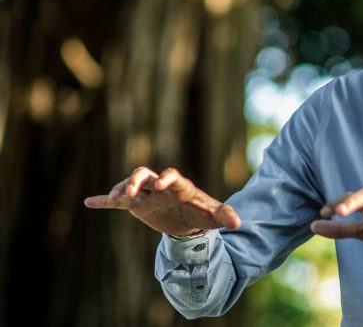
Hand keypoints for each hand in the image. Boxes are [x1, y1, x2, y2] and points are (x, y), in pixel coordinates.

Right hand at [84, 166, 240, 235]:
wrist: (188, 221)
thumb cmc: (202, 214)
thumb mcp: (213, 216)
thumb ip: (225, 216)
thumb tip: (238, 223)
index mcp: (179, 186)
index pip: (171, 175)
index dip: (166, 178)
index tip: (161, 184)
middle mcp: (160, 186)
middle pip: (145, 174)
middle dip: (138, 179)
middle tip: (133, 190)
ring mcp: (146, 195)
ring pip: (130, 184)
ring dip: (122, 189)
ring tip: (116, 200)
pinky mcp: (136, 205)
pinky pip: (116, 201)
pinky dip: (103, 200)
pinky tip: (88, 201)